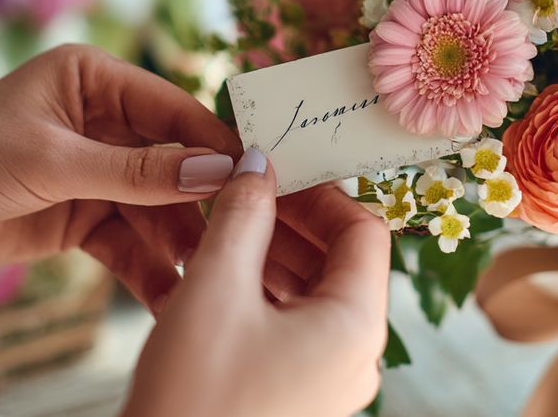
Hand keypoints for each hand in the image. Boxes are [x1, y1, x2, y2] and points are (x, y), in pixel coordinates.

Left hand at [0, 44, 243, 309]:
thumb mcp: (50, 160)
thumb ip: (136, 171)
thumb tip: (218, 173)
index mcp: (94, 79)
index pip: (173, 109)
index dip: (215, 143)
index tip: (260, 176)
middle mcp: (102, 120)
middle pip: (173, 161)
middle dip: (203, 200)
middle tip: (246, 235)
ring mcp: (95, 171)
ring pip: (157, 206)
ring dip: (180, 240)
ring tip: (209, 273)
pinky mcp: (81, 216)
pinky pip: (129, 240)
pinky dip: (148, 266)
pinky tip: (171, 291)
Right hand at [125, 150, 390, 416]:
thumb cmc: (192, 397)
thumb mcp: (214, 289)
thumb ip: (243, 216)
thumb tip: (258, 164)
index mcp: (357, 326)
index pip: (364, 232)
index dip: (321, 191)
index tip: (276, 166)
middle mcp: (357, 355)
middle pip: (342, 262)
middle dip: (293, 218)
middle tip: (243, 186)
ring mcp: (329, 381)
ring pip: (315, 293)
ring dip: (273, 252)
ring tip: (223, 222)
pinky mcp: (298, 396)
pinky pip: (294, 327)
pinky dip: (264, 291)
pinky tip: (219, 271)